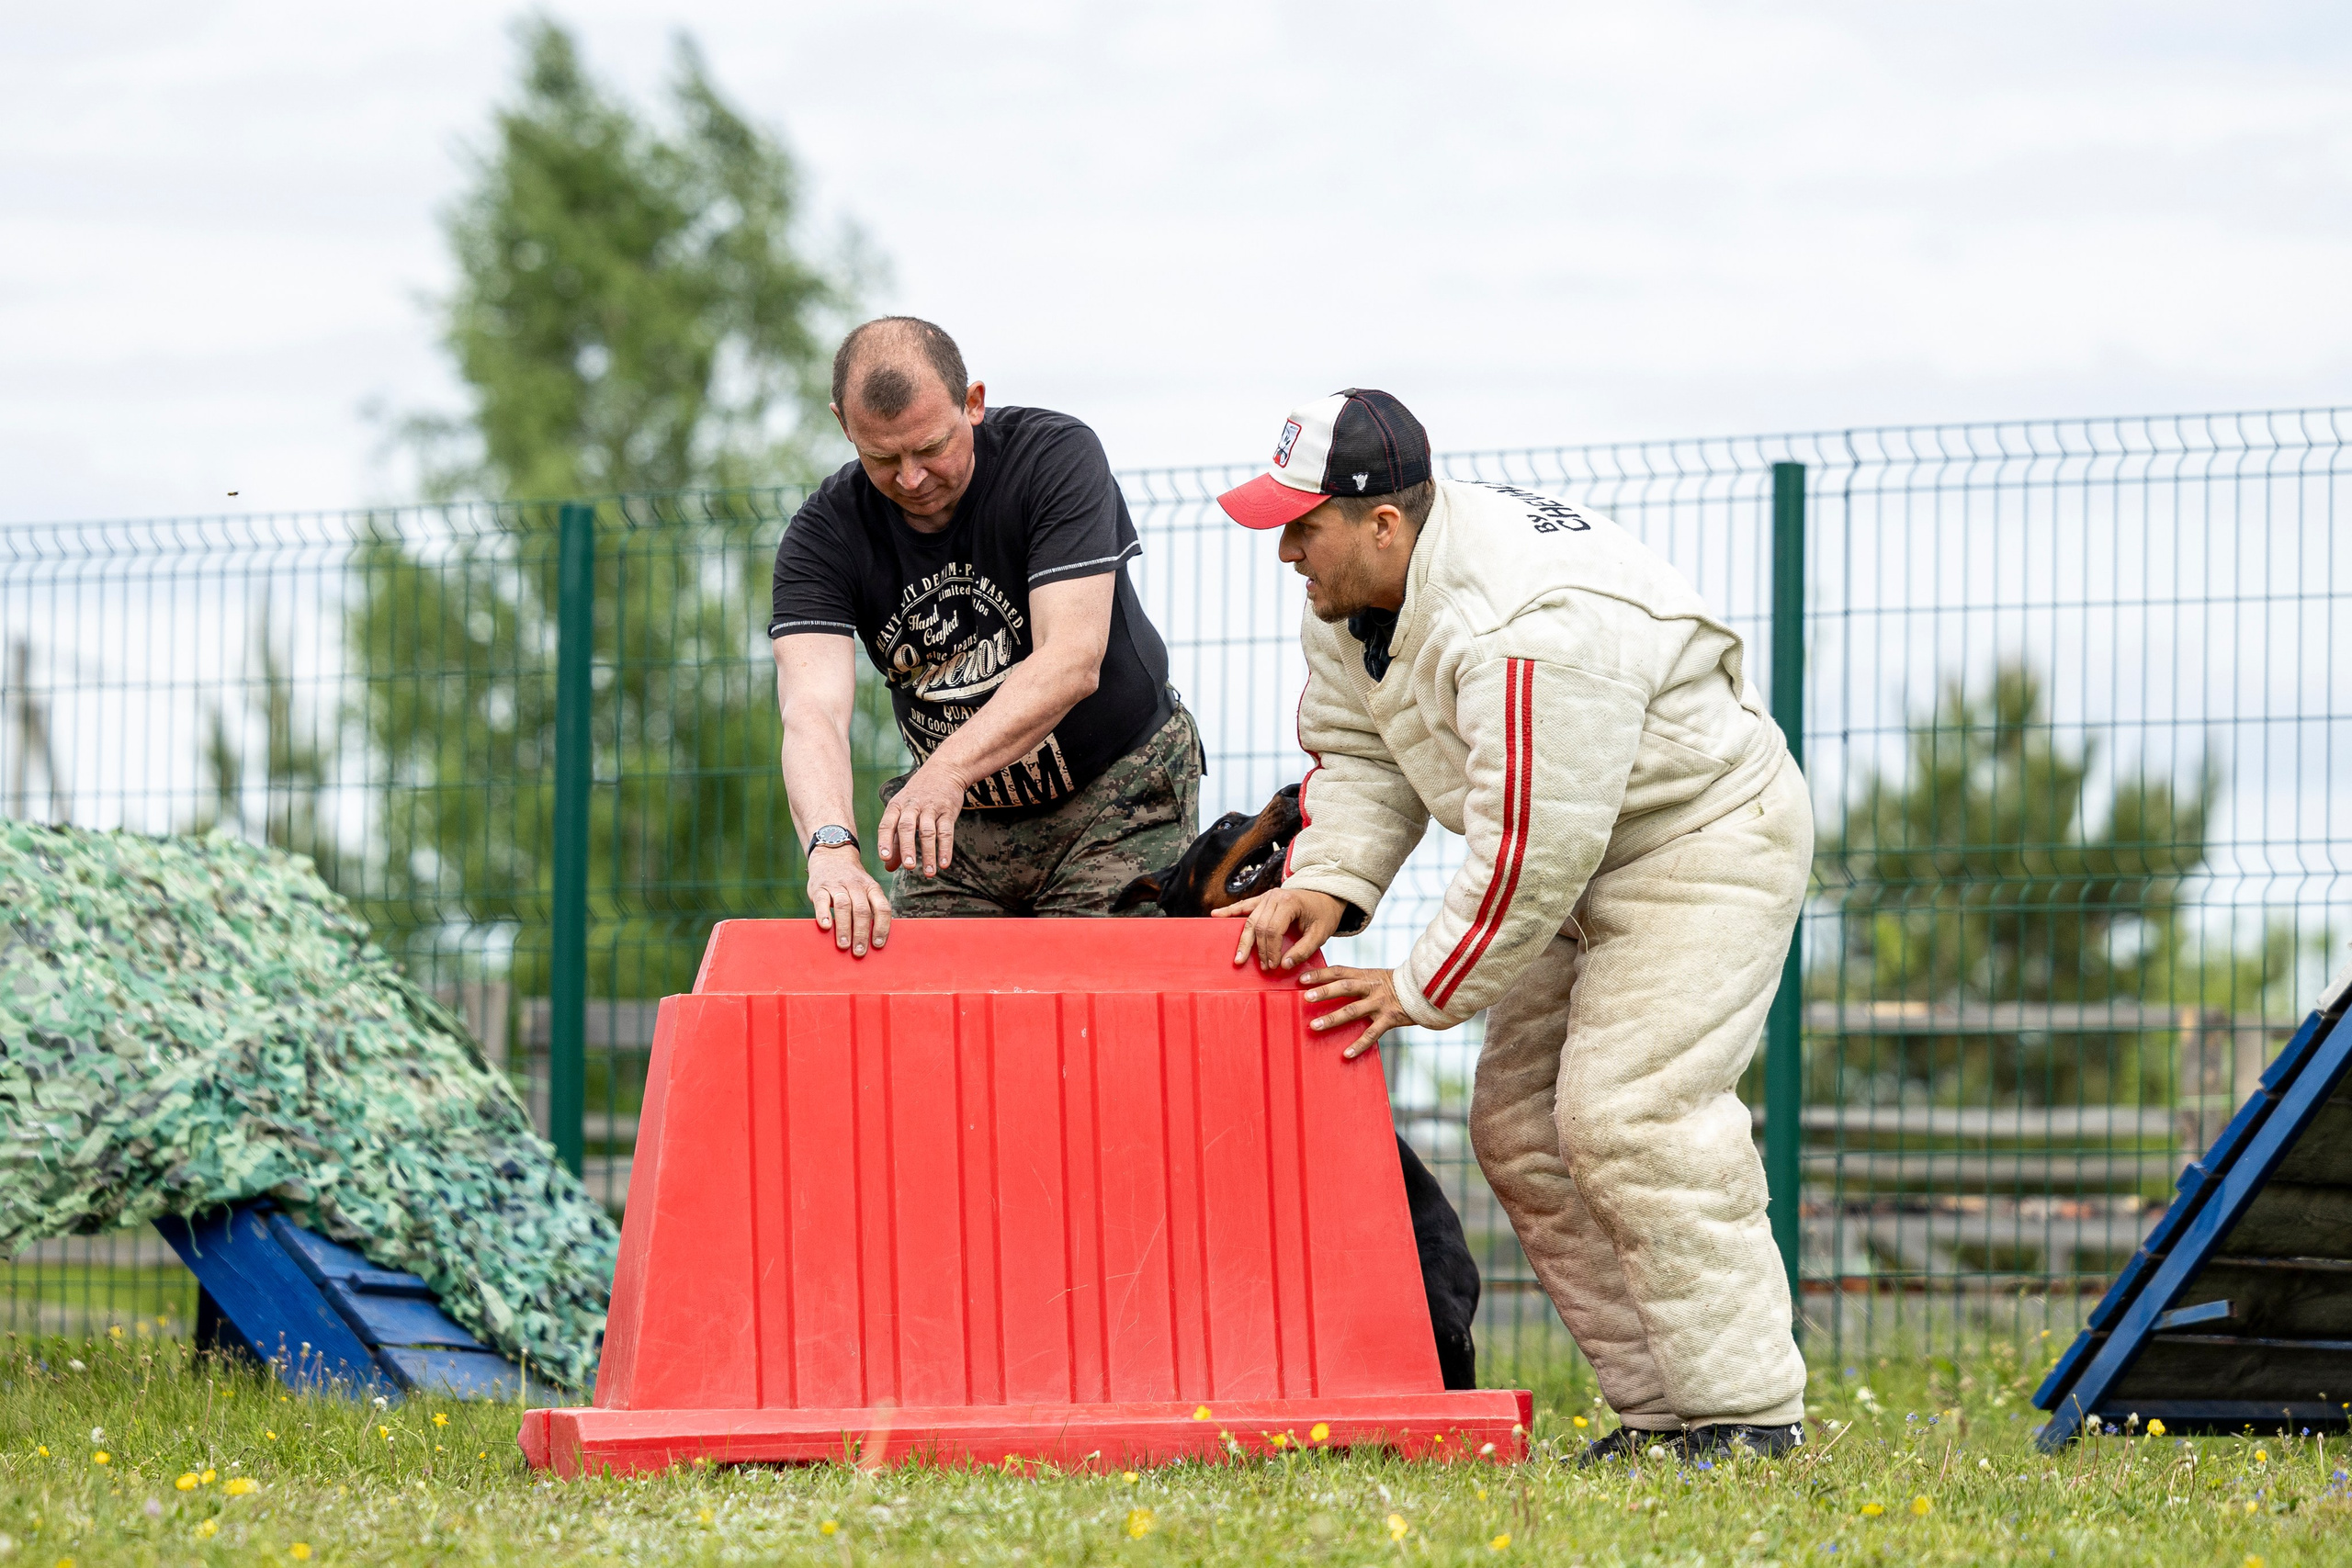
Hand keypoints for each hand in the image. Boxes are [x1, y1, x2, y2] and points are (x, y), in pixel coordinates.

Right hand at [808, 844, 890, 956]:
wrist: (832, 855)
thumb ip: (871, 909)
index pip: (882, 908)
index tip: (878, 945)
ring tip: (844, 945)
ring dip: (844, 928)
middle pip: (862, 910)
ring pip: (844, 906)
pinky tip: (825, 927)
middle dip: (862, 933)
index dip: (881, 927)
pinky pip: (822, 900)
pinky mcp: (820, 887)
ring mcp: (838, 885)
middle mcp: (857, 886)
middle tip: (859, 952)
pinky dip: (823, 914)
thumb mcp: (867, 889)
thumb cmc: (853, 883)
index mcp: (872, 888)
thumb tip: (874, 941)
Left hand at [877, 760, 967, 877]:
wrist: (944, 770)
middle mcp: (912, 806)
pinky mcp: (948, 810)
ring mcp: (931, 808)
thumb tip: (888, 867)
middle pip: (907, 827)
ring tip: (929, 873)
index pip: (887, 824)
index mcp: (896, 806)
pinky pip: (946, 831)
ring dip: (929, 853)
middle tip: (909, 867)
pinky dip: (945, 848)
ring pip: (928, 831)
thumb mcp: (902, 812)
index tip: (884, 858)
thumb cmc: (918, 796)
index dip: (884, 841)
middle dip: (907, 848)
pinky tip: (944, 864)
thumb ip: (895, 841)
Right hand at [1217, 886, 1344, 971]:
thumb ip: (1303, 950)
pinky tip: (1216, 915)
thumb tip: (1284, 965)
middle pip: (1259, 926)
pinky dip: (1230, 911)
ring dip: (1244, 941)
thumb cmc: (1324, 913)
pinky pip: (1244, 906)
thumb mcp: (1321, 934)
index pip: (1273, 930)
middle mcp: (1275, 897)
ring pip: (1249, 920)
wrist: (1326, 894)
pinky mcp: (1263, 898)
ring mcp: (1267, 896)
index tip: (1274, 966)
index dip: (1271, 950)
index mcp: (1289, 903)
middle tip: (1263, 967)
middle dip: (1258, 950)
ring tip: (1239, 958)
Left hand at [1300, 965, 1415, 1059]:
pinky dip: (1359, 1045)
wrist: (1425, 990)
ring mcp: (1380, 1003)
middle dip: (1324, 992)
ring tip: (1314, 1026)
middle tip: (1306, 998)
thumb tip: (1328, 986)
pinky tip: (1346, 1054)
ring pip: (1353, 1010)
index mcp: (1364, 975)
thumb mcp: (1374, 977)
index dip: (1320, 974)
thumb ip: (1354, 981)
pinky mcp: (1390, 1019)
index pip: (1338, 971)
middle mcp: (1371, 987)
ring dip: (1333, 1018)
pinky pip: (1372, 1034)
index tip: (1301, 978)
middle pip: (1344, 987)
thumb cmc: (1394, 986)